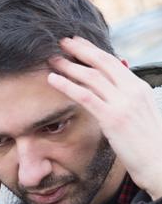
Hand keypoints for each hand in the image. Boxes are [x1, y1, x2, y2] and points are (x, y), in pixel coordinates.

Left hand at [47, 36, 161, 199]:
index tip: (77, 43)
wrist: (159, 162)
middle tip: (61, 41)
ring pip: (91, 77)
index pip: (112, 62)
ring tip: (52, 59)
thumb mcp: (139, 114)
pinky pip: (85, 96)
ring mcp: (122, 103)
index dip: (92, 51)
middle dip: (80, 50)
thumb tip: (109, 92)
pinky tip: (53, 80)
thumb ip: (124, 100)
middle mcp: (131, 90)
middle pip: (101, 63)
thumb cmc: (147, 143)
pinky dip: (67, 85)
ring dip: (69, 66)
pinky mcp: (112, 118)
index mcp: (138, 87)